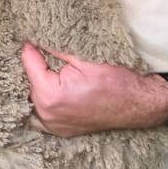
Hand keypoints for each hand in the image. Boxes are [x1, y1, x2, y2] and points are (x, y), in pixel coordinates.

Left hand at [21, 44, 167, 135]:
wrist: (139, 104)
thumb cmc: (117, 81)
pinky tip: (46, 90)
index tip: (30, 38)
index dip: (31, 48)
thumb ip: (53, 49)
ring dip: (36, 85)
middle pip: (28, 83)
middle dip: (33, 67)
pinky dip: (41, 102)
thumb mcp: (83, 58)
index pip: (29, 64)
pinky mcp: (61, 130)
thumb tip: (33, 40)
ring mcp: (54, 126)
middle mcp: (48, 114)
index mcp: (50, 95)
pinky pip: (41, 114)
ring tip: (43, 70)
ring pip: (33, 98)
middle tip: (38, 51)